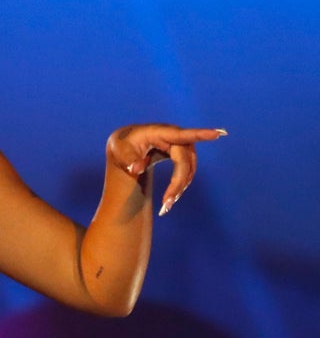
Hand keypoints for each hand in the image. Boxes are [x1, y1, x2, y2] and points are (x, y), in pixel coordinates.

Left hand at [107, 124, 227, 215]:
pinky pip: (186, 170)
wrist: (126, 145)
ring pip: (188, 168)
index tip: (217, 134)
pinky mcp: (180, 154)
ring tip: (166, 205)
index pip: (181, 135)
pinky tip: (170, 197)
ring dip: (180, 186)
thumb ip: (128, 159)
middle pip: (184, 160)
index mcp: (158, 132)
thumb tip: (136, 168)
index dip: (200, 134)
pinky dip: (180, 185)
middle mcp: (173, 137)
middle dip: (178, 182)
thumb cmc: (123, 146)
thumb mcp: (119, 151)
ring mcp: (179, 145)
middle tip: (167, 203)